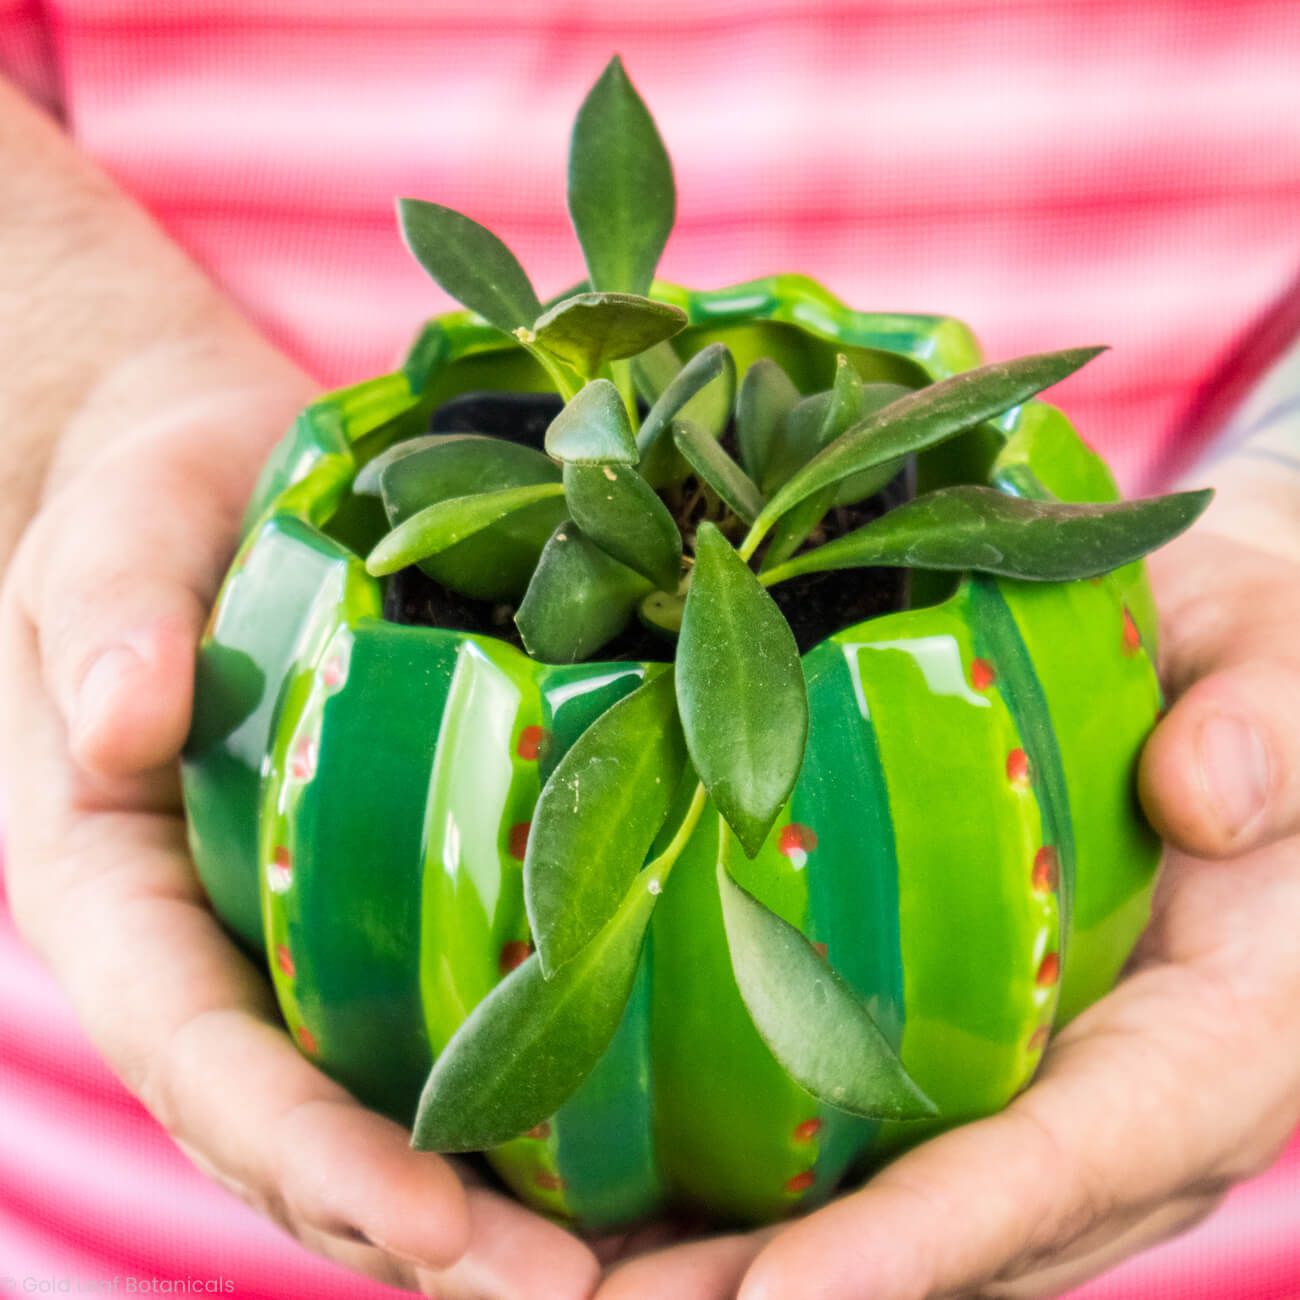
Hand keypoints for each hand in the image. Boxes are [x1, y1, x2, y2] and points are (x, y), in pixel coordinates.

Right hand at [0, 377, 599, 1299]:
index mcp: (113, 886)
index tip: (429, 1224)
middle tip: (574, 1291)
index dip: (304, 1152)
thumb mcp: (109, 538)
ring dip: (483, 1189)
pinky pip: (435, 998)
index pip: (199, 1054)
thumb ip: (100, 620)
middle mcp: (208, 933)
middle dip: (418, 1224)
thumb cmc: (140, 499)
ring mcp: (290, 917)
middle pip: (298, 1118)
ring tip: (628, 1257)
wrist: (196, 470)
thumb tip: (124, 719)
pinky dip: (518, 1078)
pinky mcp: (372, 874)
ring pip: (373, 1088)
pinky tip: (628, 1114)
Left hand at [596, 525, 1299, 1299]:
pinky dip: (761, 1192)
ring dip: (744, 1270)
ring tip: (591, 1288)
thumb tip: (1206, 793)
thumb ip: (1268, 722)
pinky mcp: (987, 1057)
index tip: (778, 1294)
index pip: (1072, 1156)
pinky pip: (878, 1144)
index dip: (930, 1235)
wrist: (1224, 683)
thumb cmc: (1254, 663)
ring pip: (904, 1218)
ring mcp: (1051, 1092)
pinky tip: (639, 1199)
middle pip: (959, 1238)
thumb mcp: (1280, 658)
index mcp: (1224, 1032)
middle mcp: (1132, 1104)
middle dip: (785, 1296)